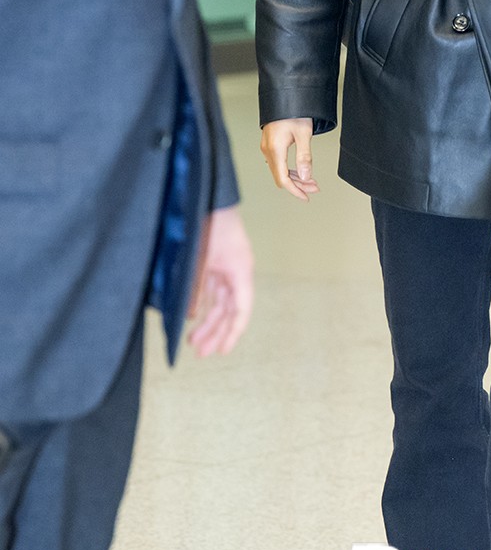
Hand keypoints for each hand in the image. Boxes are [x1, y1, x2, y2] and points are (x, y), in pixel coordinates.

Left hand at [187, 205, 254, 356]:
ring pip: (220, 302)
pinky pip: (212, 290)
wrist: (206, 196)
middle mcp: (236, 272)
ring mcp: (226, 267)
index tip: (221, 351)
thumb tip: (190, 315)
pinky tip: (193, 316)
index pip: (241, 309)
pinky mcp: (215, 262)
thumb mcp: (199, 259)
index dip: (232, 333)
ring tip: (194, 341)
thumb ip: (196, 288)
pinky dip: (203, 305)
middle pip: (229, 310)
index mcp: (240, 270)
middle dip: (216, 332)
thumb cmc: (208, 223)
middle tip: (202, 353)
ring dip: (208, 321)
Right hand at [260, 117, 319, 201]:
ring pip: (279, 170)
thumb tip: (307, 177)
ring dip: (295, 177)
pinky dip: (290, 169)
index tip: (306, 197)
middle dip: (298, 185)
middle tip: (315, 188)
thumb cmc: (294, 111)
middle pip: (281, 177)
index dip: (295, 190)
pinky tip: (301, 170)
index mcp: (275, 149)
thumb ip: (305, 157)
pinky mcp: (270, 143)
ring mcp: (267, 147)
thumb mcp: (304, 134)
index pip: (283, 179)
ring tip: (311, 181)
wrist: (285, 94)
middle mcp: (268, 150)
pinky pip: (278, 162)